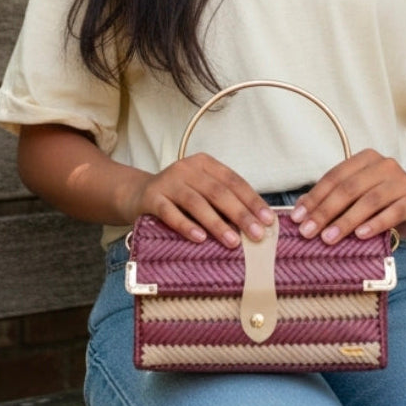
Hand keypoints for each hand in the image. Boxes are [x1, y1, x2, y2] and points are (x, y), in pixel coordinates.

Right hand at [131, 153, 273, 248]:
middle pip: (218, 192)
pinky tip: (200, 238)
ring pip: (196, 203)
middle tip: (256, 235)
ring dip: (217, 223)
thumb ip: (224, 201)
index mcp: (205, 164)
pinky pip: (170, 213)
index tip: (268, 220)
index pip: (234, 181)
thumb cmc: (179, 197)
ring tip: (233, 242)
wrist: (138, 194)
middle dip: (240, 214)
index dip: (252, 201)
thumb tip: (257, 223)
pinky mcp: (152, 198)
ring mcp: (168, 182)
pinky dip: (186, 226)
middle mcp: (187, 169)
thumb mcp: (202, 190)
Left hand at [289, 149, 405, 244]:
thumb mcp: (359, 196)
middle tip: (308, 232)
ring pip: (369, 201)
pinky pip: (392, 212)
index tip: (297, 218)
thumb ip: (334, 199)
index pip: (334, 177)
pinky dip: (375, 224)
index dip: (314, 197)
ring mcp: (401, 182)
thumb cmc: (385, 201)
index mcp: (365, 159)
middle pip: (348, 188)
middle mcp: (384, 165)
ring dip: (346, 221)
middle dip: (325, 211)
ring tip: (328, 238)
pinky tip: (361, 235)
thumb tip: (300, 213)